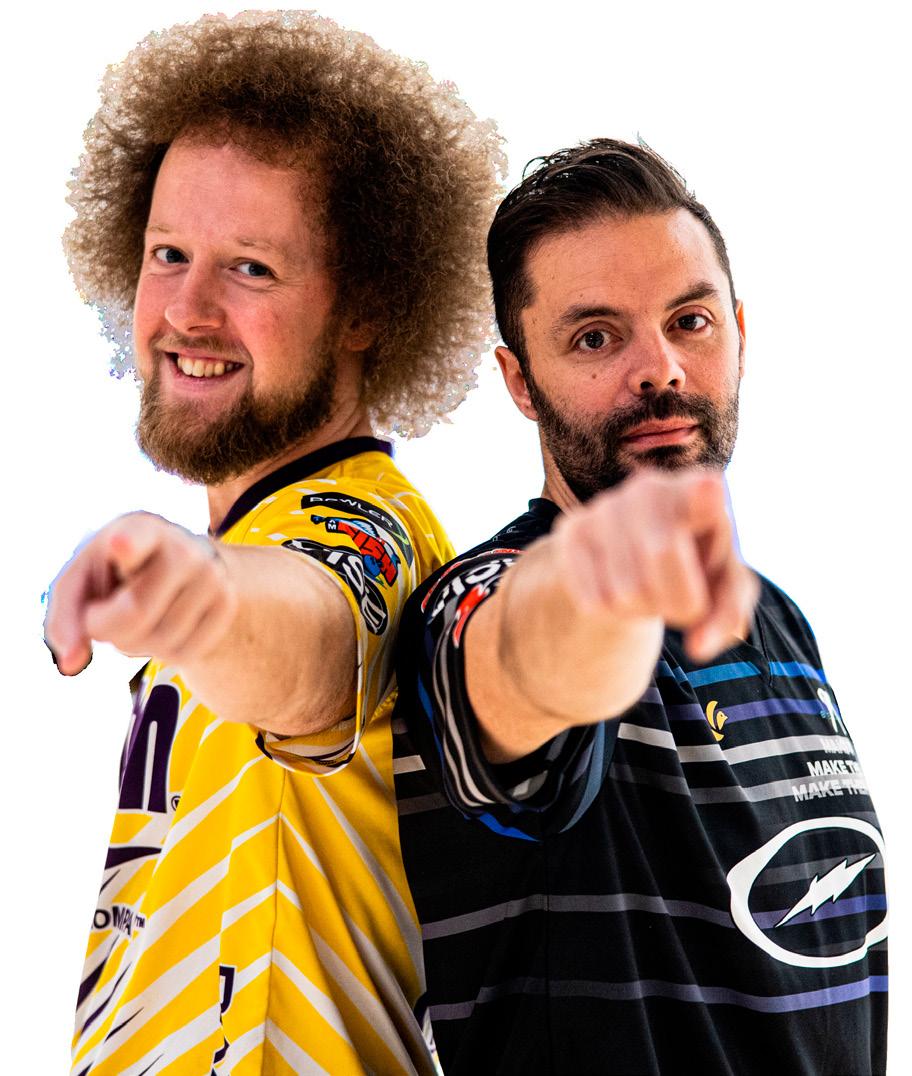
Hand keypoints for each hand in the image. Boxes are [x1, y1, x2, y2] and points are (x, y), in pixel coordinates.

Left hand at [45, 512, 237, 674]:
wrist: (179, 560)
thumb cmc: (115, 572)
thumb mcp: (82, 582)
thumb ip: (65, 621)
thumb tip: (71, 666)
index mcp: (139, 530)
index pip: (136, 538)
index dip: (128, 544)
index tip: (120, 544)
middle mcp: (183, 548)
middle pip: (136, 614)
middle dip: (109, 629)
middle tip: (105, 615)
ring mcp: (212, 576)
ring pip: (161, 642)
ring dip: (135, 645)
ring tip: (139, 618)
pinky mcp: (227, 604)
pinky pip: (185, 655)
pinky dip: (163, 654)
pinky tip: (162, 628)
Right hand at [552, 469, 758, 661]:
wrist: (637, 555)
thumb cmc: (696, 570)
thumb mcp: (724, 590)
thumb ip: (727, 616)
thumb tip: (698, 648)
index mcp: (701, 492)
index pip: (702, 492)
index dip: (701, 495)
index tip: (709, 491)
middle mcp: (650, 488)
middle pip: (661, 552)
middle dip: (680, 599)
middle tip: (685, 606)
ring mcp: (606, 506)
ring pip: (626, 589)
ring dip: (645, 609)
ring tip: (650, 591)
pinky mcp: (572, 531)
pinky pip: (594, 599)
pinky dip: (613, 611)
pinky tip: (619, 589)